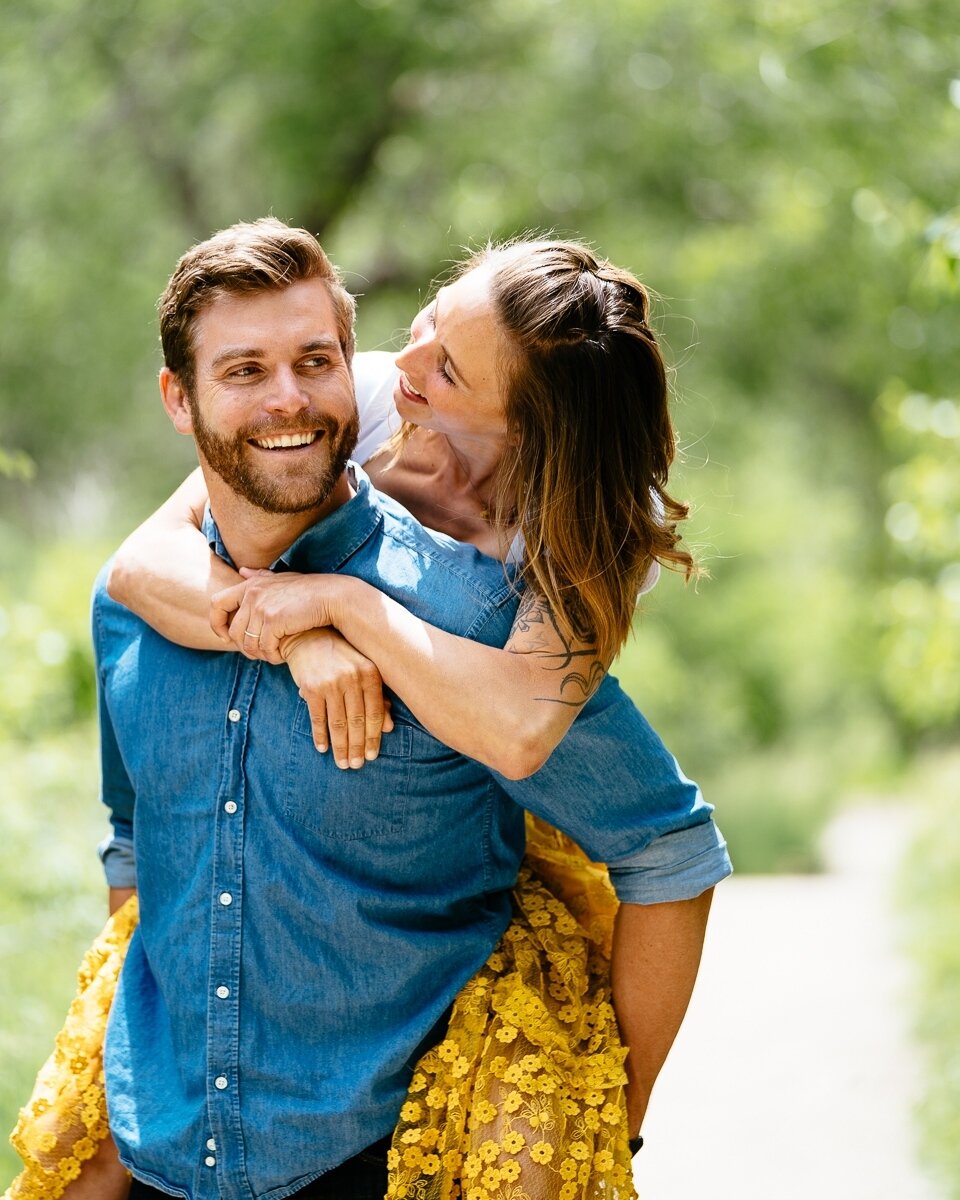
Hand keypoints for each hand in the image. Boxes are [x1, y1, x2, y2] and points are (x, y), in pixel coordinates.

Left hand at [210, 571, 335, 662]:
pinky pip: (264, 648)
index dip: (217, 623)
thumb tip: (243, 571)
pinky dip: (272, 656)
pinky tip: (282, 656)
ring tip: (272, 655)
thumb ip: (260, 577)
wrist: (332, 597)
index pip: (217, 603)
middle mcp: (252, 594)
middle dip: (244, 647)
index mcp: (251, 585)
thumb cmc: (309, 590)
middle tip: (259, 652)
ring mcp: (262, 607)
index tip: (225, 636)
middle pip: (233, 631)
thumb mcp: (281, 579)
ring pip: (248, 643)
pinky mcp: (273, 622)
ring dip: (260, 654)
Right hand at [280, 628, 393, 767]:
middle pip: (357, 722)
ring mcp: (331, 682)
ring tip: (342, 763)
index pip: (375, 713)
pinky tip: (323, 748)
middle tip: (355, 766)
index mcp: (371, 673)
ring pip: (338, 724)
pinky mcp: (310, 687)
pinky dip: (320, 736)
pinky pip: (317, 718)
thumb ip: (378, 696)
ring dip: (340, 747)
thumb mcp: (363, 669)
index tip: (371, 756)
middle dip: (356, 747)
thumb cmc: (340, 655)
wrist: (307, 636)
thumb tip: (389, 728)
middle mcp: (353, 678)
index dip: (374, 738)